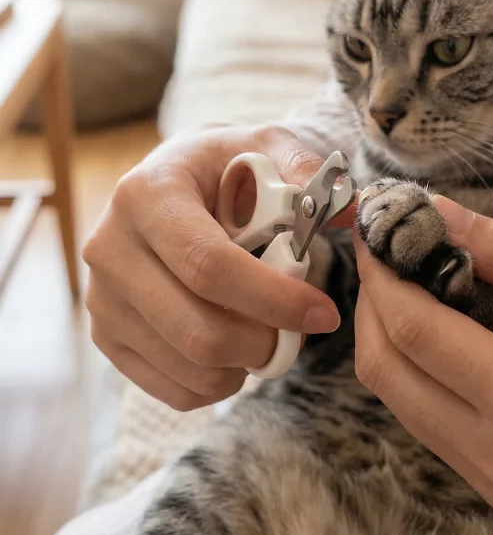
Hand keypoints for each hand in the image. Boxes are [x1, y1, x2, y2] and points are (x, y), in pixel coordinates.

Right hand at [84, 125, 353, 410]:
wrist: (176, 183)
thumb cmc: (228, 168)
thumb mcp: (267, 146)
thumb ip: (306, 170)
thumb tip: (348, 207)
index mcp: (146, 195)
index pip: (208, 265)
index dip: (272, 298)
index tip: (323, 313)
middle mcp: (109, 247)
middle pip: (195, 328)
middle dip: (264, 342)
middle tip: (299, 334)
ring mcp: (102, 298)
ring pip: (186, 364)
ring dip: (245, 365)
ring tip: (269, 335)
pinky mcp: (106, 335)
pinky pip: (171, 388)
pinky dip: (218, 384)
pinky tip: (238, 353)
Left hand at [354, 198, 492, 534]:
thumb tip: (438, 213)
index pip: (416, 333)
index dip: (383, 276)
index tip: (375, 229)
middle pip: (387, 373)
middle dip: (372, 304)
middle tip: (383, 250)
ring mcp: (491, 481)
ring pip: (395, 401)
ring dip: (386, 337)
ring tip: (403, 280)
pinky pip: (423, 422)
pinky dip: (413, 370)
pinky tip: (432, 328)